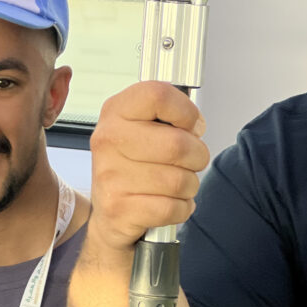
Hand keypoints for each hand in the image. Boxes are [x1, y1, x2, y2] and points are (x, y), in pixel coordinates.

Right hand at [88, 81, 209, 253]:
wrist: (108, 212)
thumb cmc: (134, 166)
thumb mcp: (143, 128)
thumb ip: (170, 116)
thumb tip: (195, 126)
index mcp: (116, 111)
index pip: (158, 95)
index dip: (186, 112)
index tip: (190, 125)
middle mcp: (109, 139)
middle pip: (178, 144)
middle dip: (198, 156)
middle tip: (191, 160)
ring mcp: (111, 176)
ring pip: (179, 180)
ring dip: (189, 185)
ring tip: (175, 184)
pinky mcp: (119, 209)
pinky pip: (172, 208)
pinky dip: (182, 208)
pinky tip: (169, 203)